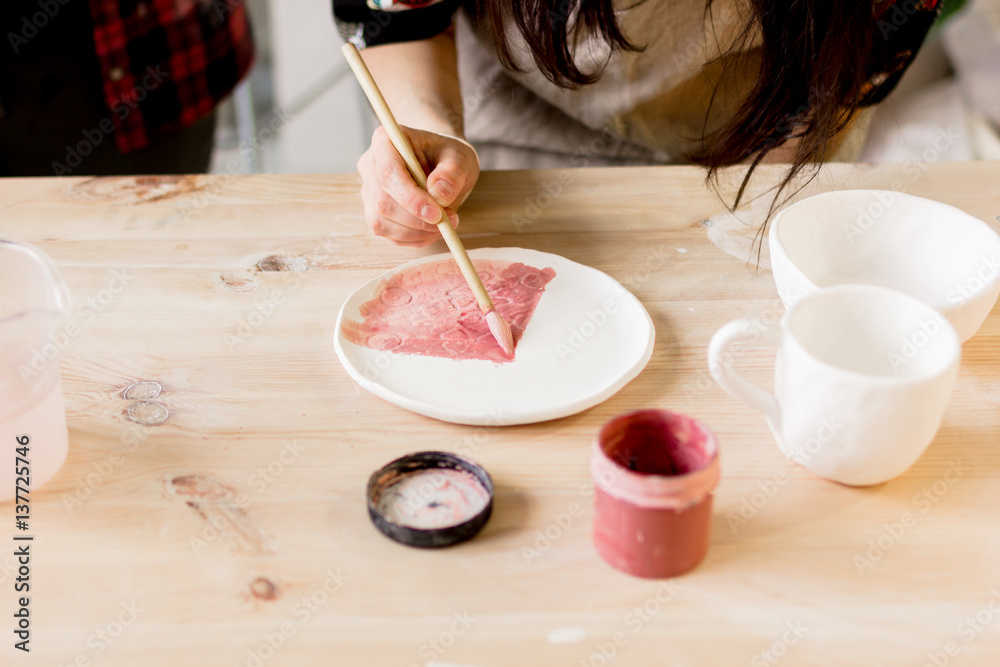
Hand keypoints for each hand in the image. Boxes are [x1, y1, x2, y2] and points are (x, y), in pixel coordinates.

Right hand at [357, 126, 479, 246]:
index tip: (437, 214)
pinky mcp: (376, 214)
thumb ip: (453, 172)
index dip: (410, 197)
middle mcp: (370, 166)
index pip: (388, 173)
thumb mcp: (460, 157)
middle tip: (449, 221)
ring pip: (382, 222)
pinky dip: (415, 238)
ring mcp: (369, 192)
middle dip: (416, 219)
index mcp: (385, 141)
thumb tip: (439, 194)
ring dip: (417, 231)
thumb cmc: (447, 156)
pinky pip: (390, 235)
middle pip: (382, 201)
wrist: (441, 165)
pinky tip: (433, 229)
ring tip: (446, 223)